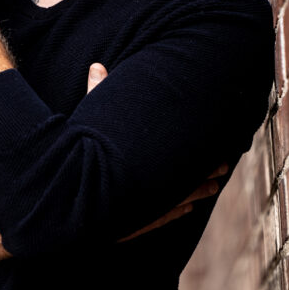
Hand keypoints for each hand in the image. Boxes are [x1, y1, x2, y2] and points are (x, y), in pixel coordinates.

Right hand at [85, 62, 227, 242]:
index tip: (217, 141)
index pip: (181, 150)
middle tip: (224, 164)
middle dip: (205, 168)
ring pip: (179, 199)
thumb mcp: (88, 119)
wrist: (64, 198)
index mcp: (143, 157)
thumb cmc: (75, 154)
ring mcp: (143, 207)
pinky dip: (177, 211)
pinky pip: (163, 218)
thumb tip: (97, 65)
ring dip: (198, 191)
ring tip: (214, 185)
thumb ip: (98, 91)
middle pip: (185, 175)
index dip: (201, 147)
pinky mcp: (134, 225)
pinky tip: (188, 208)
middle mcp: (149, 183)